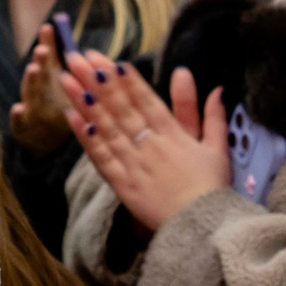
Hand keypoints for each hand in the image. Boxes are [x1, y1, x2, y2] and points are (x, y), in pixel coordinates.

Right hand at [10, 24, 73, 154]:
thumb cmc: (45, 106)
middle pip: (40, 74)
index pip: (48, 59)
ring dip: (31, 81)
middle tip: (44, 49)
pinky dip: (18, 116)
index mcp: (46, 81)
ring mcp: (29, 109)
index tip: (49, 27)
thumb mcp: (50, 80)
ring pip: (31, 94)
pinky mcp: (22, 128)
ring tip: (33, 69)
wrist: (40, 143)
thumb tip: (50, 25)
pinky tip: (18, 109)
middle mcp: (36, 92)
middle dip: (41, 61)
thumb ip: (50, 56)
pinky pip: (20, 122)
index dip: (48, 43)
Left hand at [61, 53, 230, 232]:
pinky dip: (86, 137)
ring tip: (66, 80)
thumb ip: (213, 117)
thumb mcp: (218, 149)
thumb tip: (217, 89)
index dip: (124, 79)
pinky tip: (72, 117)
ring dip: (84, 102)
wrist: (202, 227)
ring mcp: (134, 164)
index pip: (145, 100)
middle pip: (119, 108)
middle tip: (77, 57)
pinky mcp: (122, 185)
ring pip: (105, 128)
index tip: (107, 60)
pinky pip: (100, 158)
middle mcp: (150, 145)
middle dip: (96, 81)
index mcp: (174, 135)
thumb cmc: (211, 188)